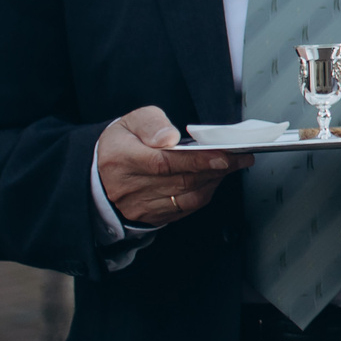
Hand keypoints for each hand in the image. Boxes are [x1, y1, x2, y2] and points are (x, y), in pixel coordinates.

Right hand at [97, 107, 250, 228]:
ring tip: (231, 165)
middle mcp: (128, 187)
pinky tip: (213, 179)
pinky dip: (204, 193)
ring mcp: (139, 206)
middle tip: (240, 157)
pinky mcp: (149, 218)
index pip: (164, 162)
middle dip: (217, 168)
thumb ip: (151, 124)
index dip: (197, 160)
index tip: (224, 154)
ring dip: (214, 181)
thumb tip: (168, 138)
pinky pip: (184, 208)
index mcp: (120, 159)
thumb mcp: (130, 122)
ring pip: (187, 197)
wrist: (99, 175)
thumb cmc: (121, 144)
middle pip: (181, 181)